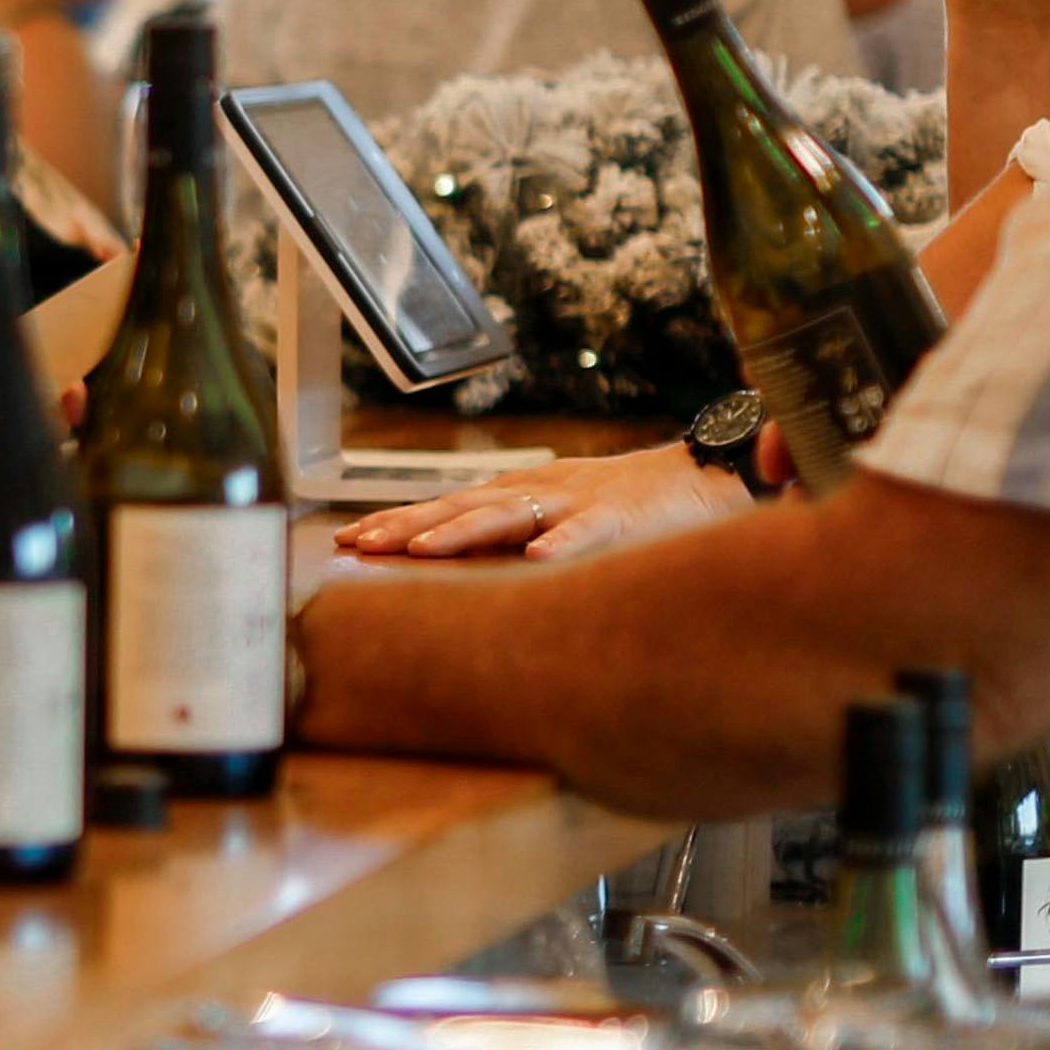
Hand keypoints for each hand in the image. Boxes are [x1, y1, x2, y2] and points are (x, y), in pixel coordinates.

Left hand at [334, 445, 746, 565]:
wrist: (700, 478)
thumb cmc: (623, 507)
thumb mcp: (555, 518)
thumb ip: (509, 540)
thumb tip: (448, 571)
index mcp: (519, 494)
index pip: (446, 507)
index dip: (397, 521)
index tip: (348, 540)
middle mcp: (537, 492)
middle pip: (461, 506)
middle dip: (408, 523)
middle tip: (360, 542)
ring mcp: (576, 503)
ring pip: (510, 514)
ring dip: (463, 531)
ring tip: (421, 549)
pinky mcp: (619, 519)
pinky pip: (586, 533)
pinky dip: (561, 544)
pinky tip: (536, 559)